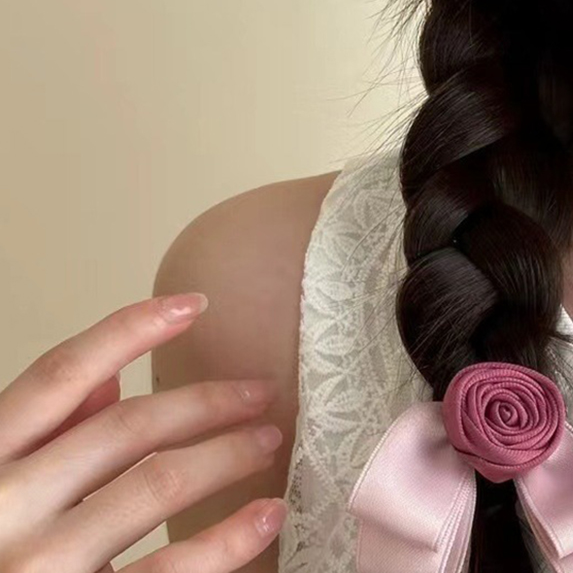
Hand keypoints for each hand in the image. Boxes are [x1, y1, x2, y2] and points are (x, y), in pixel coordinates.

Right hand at [0, 293, 286, 572]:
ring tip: (268, 440)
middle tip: (259, 392)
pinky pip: (169, 570)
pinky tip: (266, 515)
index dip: (130, 329)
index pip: (61, 373)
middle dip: (205, 402)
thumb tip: (112, 377)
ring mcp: (42, 564)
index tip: (193, 304)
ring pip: (157, 485)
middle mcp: (7, 504)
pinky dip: (227, 539)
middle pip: (127, 426)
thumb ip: (44, 434)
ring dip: (226, 455)